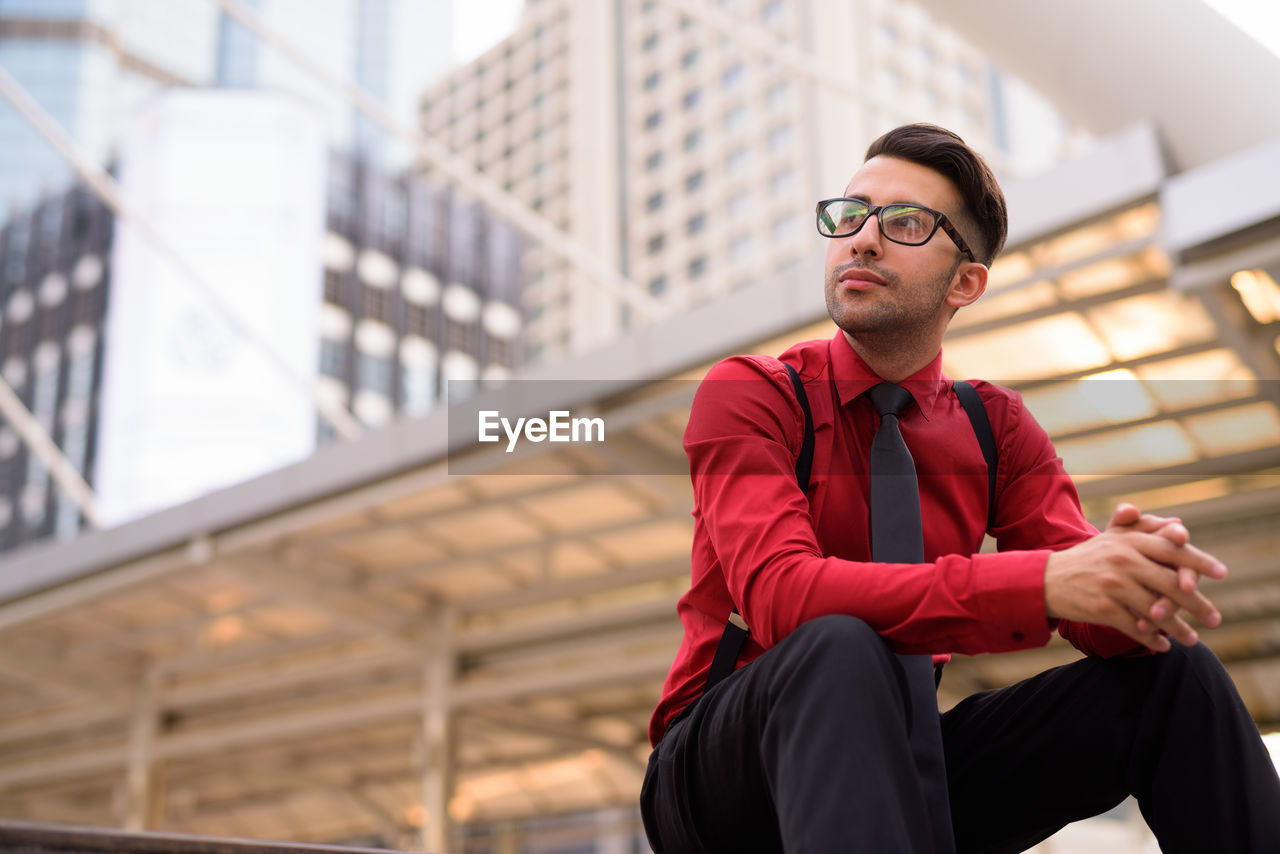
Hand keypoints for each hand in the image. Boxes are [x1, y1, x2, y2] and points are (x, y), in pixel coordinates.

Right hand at [1046, 504, 1226, 651]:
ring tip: (1193, 640)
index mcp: (1128, 541)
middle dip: (1197, 604)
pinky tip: (1163, 646)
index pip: (1172, 550)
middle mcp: (1122, 560)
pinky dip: (1152, 639)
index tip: (1222, 573)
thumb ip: (1142, 529)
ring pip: (1156, 610)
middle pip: (1171, 584)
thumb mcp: (1111, 538)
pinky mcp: (1102, 608)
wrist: (1046, 580)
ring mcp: (1112, 585)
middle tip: (1215, 619)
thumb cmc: (1087, 559)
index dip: (1199, 562)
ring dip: (1177, 629)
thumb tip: (1178, 523)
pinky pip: (1136, 628)